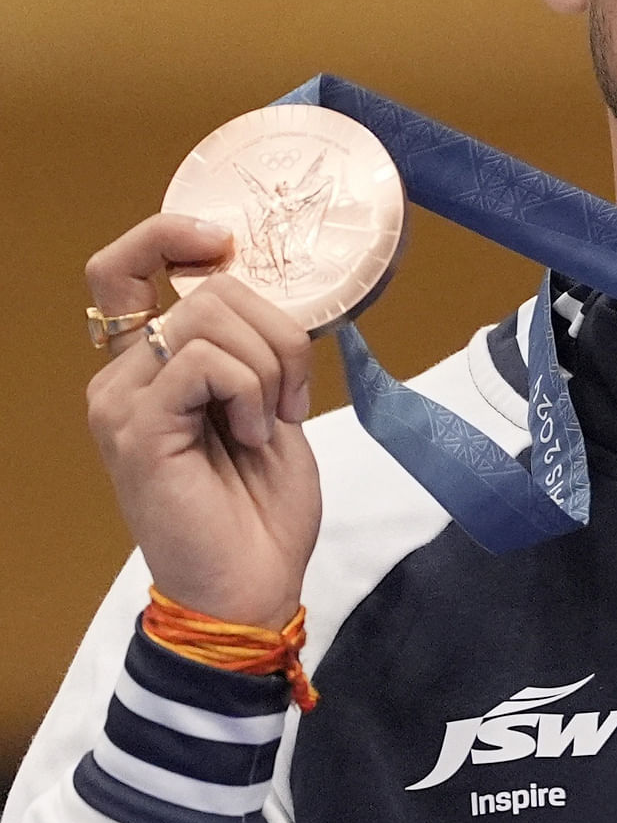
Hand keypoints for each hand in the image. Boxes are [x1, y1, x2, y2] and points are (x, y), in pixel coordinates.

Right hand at [85, 214, 320, 629]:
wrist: (252, 588)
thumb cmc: (260, 508)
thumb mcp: (269, 405)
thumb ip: (252, 347)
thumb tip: (264, 288)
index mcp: (149, 369)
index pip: (123, 267)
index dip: (170, 234)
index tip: (225, 246)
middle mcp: (121, 379)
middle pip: (206, 291)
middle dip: (279, 332)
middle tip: (291, 396)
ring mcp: (121, 403)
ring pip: (209, 319)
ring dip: (271, 366)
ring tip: (269, 425)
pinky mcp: (136, 428)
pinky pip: (203, 361)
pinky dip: (250, 392)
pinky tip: (252, 438)